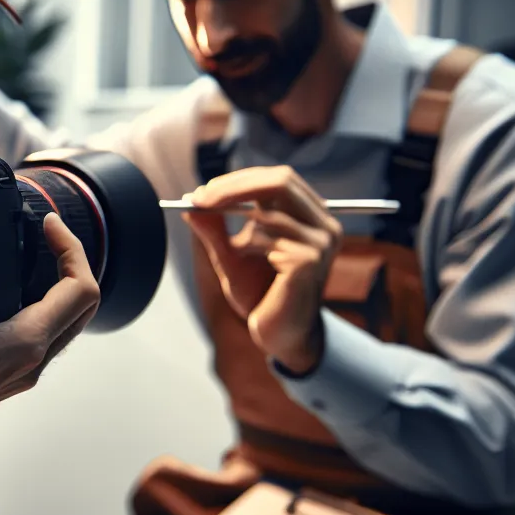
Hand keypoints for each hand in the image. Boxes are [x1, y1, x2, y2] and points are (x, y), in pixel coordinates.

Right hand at [0, 214, 100, 456]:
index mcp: (25, 344)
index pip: (80, 289)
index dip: (73, 248)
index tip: (49, 224)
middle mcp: (30, 357)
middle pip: (79, 304)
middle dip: (70, 262)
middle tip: (45, 234)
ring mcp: (17, 366)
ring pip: (59, 319)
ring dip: (52, 283)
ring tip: (25, 253)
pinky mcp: (0, 369)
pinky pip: (32, 330)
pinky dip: (28, 301)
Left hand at [184, 166, 342, 373]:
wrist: (279, 337)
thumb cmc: (260, 297)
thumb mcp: (231, 256)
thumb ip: (214, 228)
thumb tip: (190, 200)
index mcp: (312, 217)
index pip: (279, 178)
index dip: (239, 179)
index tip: (203, 193)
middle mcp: (324, 225)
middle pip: (281, 180)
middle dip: (234, 187)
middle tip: (199, 200)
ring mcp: (321, 242)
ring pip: (268, 212)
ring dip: (239, 231)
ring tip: (235, 253)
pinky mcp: (309, 260)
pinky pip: (265, 238)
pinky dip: (246, 248)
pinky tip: (250, 266)